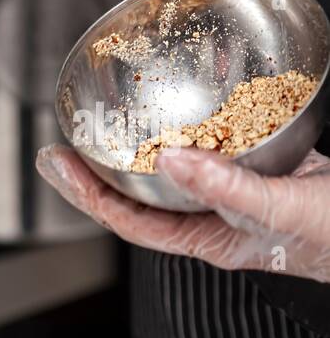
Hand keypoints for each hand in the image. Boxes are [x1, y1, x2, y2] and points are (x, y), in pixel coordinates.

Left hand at [37, 144, 329, 281]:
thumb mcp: (280, 211)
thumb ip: (226, 187)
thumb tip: (170, 161)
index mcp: (207, 239)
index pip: (128, 219)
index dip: (88, 193)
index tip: (57, 164)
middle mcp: (213, 218)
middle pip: (140, 194)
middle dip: (100, 168)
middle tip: (63, 139)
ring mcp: (237, 192)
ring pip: (175, 168)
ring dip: (142, 143)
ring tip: (109, 116)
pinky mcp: (265, 166)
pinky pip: (219, 144)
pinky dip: (201, 122)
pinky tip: (191, 97)